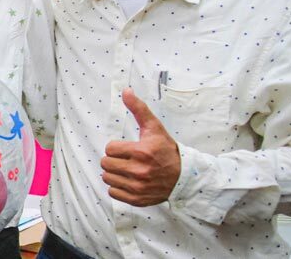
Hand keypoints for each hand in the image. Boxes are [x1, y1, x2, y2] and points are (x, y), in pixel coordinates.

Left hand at [100, 88, 180, 206]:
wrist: (184, 176)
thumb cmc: (167, 150)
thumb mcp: (154, 128)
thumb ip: (138, 109)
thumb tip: (126, 91)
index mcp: (141, 152)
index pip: (109, 148)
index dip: (116, 147)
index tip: (127, 148)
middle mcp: (139, 171)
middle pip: (106, 163)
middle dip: (113, 159)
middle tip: (125, 159)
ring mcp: (138, 187)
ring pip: (107, 178)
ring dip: (114, 173)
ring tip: (126, 169)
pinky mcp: (137, 199)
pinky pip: (113, 193)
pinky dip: (117, 187)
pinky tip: (127, 181)